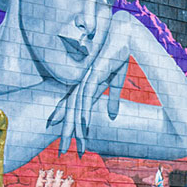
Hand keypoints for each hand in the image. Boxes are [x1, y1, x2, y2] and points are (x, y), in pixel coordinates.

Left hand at [48, 11, 132, 154]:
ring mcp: (86, 78)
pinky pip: (87, 96)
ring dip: (75, 128)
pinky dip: (84, 111)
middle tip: (63, 151)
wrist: (123, 35)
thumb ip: (113, 99)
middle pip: (71, 111)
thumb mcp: (116, 82)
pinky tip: (82, 124)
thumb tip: (111, 116)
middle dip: (67, 132)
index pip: (72, 106)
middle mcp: (82, 82)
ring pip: (77, 107)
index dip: (66, 123)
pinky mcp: (94, 73)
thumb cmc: (118, 55)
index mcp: (85, 84)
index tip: (63, 139)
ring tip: (72, 144)